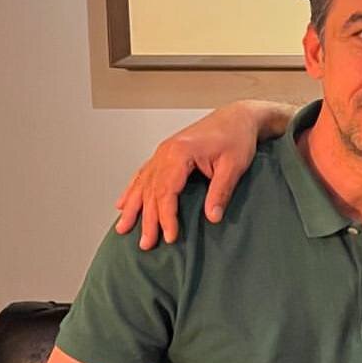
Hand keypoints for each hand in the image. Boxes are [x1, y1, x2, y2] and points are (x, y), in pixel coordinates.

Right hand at [114, 102, 262, 248]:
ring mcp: (163, 152)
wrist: (238, 117)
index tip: (170, 237)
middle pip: (151, 191)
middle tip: (145, 244)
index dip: (166, 217)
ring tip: (123, 229)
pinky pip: (144, 174)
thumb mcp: (234, 166)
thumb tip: (212, 218)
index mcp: (179, 152)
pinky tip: (123, 203)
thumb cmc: (237, 137)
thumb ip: (220, 191)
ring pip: (143, 184)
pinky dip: (133, 190)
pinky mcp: (166, 154)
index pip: (166, 191)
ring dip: (134, 208)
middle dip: (147, 219)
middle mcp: (165, 151)